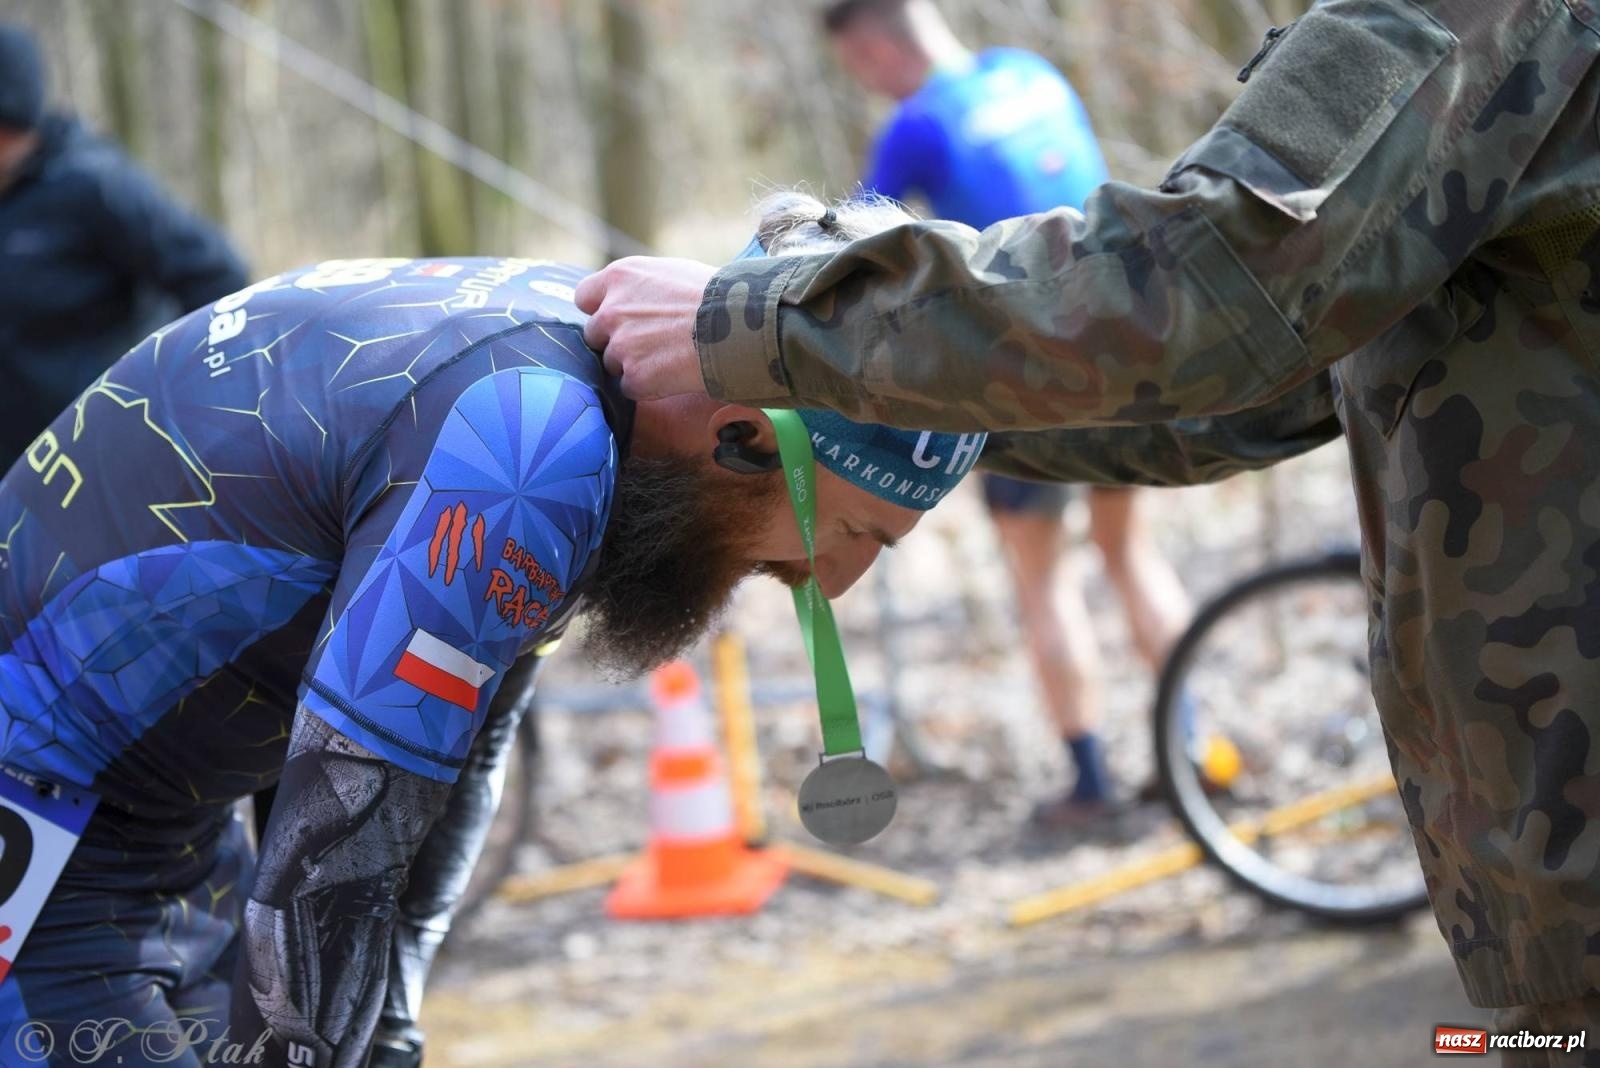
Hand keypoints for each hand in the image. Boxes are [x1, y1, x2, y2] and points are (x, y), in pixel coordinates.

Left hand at [575, 257, 716, 399]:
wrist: (738, 326)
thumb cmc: (716, 295)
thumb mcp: (672, 272)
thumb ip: (641, 286)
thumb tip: (636, 300)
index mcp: (619, 277)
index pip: (584, 297)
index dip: (600, 309)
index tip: (617, 318)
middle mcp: (611, 311)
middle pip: (595, 335)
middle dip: (616, 341)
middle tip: (651, 343)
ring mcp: (620, 346)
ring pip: (613, 364)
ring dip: (635, 365)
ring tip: (671, 357)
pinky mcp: (634, 378)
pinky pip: (631, 388)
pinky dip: (649, 387)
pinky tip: (675, 374)